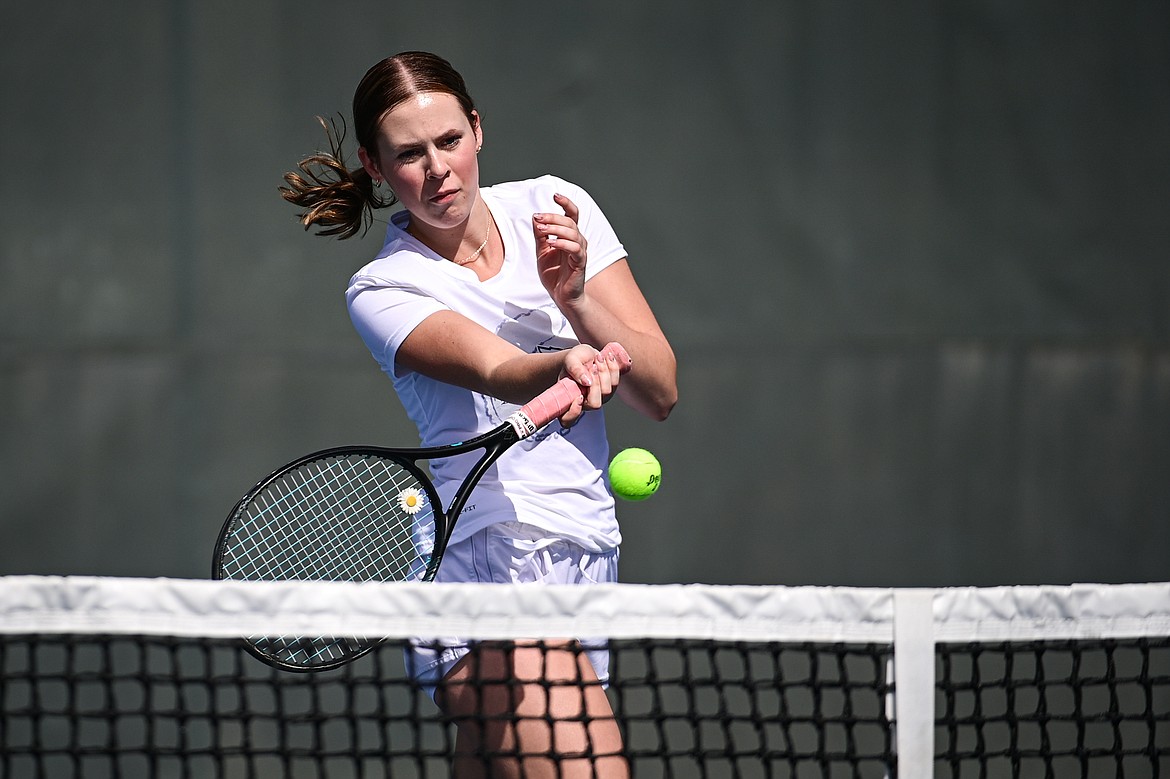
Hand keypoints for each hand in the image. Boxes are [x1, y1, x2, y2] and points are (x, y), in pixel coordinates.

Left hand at [533, 193, 587, 308]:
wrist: (561, 296)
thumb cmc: (554, 274)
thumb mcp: (541, 252)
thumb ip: (540, 236)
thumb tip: (536, 217)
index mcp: (569, 236)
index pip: (572, 215)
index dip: (566, 203)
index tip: (555, 195)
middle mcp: (577, 241)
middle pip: (570, 221)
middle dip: (553, 217)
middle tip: (538, 218)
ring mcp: (580, 251)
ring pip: (573, 232)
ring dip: (556, 228)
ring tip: (541, 230)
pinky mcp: (580, 262)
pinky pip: (574, 249)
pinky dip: (562, 243)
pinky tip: (551, 243)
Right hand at [556, 343, 623, 426]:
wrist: (585, 355)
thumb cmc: (574, 360)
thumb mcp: (570, 360)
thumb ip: (574, 369)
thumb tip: (586, 381)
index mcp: (569, 400)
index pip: (568, 419)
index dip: (574, 412)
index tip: (579, 396)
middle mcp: (585, 403)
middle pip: (595, 404)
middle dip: (595, 383)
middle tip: (592, 366)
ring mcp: (600, 397)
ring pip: (607, 391)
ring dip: (604, 371)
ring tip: (597, 358)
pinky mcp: (610, 389)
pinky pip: (616, 382)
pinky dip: (612, 367)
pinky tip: (607, 358)